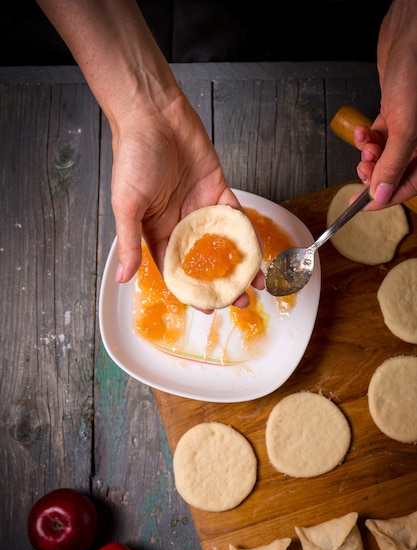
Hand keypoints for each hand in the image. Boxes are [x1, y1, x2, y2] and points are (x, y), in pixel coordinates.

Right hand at [111, 92, 264, 305]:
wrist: (153, 114)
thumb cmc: (133, 157)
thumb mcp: (127, 205)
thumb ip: (129, 242)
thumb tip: (122, 278)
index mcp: (157, 231)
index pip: (176, 269)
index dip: (191, 291)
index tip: (208, 308)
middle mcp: (181, 223)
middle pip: (205, 262)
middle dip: (221, 283)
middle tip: (239, 302)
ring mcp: (201, 208)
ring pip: (224, 244)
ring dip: (239, 264)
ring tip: (255, 284)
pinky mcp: (218, 190)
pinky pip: (235, 217)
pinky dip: (247, 235)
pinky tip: (258, 253)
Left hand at [354, 0, 416, 208]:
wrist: (408, 36)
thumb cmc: (415, 74)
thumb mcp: (405, 127)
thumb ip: (393, 165)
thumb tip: (380, 195)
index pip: (409, 185)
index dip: (385, 197)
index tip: (362, 205)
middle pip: (396, 172)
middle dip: (375, 174)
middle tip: (362, 172)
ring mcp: (409, 128)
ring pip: (385, 156)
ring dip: (370, 156)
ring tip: (365, 148)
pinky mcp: (396, 114)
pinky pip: (380, 138)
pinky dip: (367, 138)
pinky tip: (362, 132)